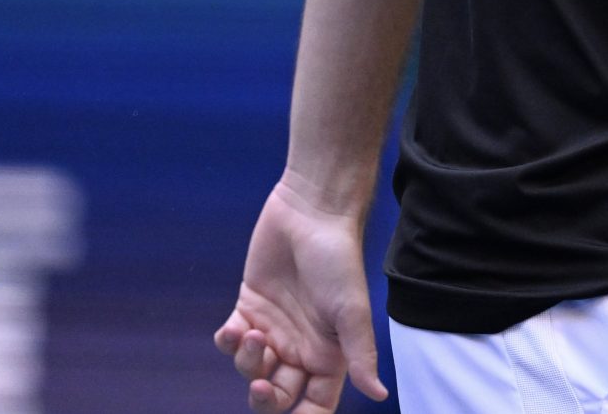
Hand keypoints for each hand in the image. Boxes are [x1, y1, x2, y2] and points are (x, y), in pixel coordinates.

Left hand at [212, 177, 388, 412]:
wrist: (310, 212)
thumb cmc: (338, 260)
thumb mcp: (352, 311)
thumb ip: (359, 355)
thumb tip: (379, 395)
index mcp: (328, 354)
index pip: (315, 403)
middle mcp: (300, 347)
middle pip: (278, 395)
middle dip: (266, 398)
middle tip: (262, 386)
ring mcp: (273, 329)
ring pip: (251, 370)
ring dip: (248, 362)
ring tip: (253, 335)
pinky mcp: (249, 308)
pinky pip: (231, 342)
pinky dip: (229, 342)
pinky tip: (235, 328)